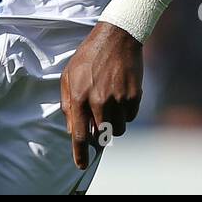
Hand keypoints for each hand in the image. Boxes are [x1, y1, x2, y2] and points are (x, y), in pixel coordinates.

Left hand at [60, 21, 142, 169]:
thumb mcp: (69, 75)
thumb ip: (67, 103)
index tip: (81, 165)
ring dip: (114, 124)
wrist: (117, 37)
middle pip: (102, 136)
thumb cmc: (89, 56)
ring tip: (111, 104)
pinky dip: (126, 112)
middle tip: (100, 124)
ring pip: (118, 130)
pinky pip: (130, 117)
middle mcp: (99, 101)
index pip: (79, 135)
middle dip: (101, 135)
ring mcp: (118, 99)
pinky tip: (121, 94)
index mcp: (79, 96)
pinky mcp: (134, 96)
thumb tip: (72, 129)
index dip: (80, 154)